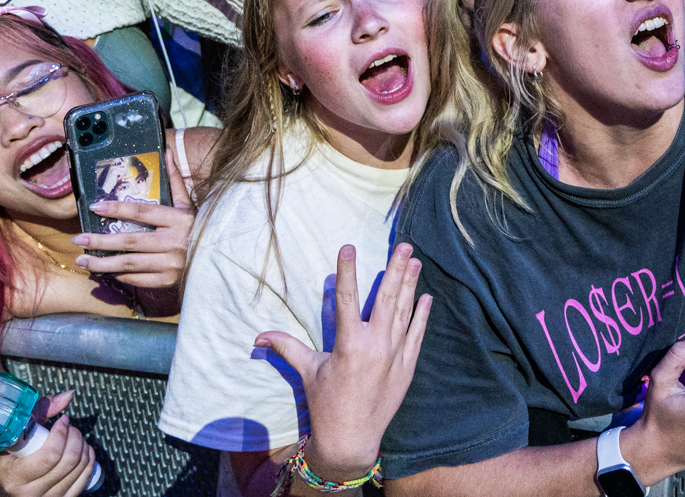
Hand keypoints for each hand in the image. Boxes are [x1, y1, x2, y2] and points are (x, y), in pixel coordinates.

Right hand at [0, 391, 97, 496]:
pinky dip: (89, 461)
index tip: (62, 421)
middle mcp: (31, 494)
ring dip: (83, 447)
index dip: (62, 434)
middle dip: (75, 437)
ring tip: (75, 437)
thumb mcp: (15, 435)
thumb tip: (69, 395)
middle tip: (70, 428)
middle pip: (69, 462)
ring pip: (80, 469)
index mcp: (14, 478)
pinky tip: (82, 451)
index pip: (50, 456)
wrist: (0, 489)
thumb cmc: (8, 458)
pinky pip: (85, 479)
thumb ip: (40, 412)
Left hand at [71, 150, 192, 288]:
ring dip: (102, 262)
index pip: (142, 212)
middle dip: (100, 240)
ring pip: (129, 263)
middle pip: (130, 241)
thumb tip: (166, 152)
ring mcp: (170, 263)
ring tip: (82, 260)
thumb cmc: (198, 227)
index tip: (95, 207)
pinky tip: (105, 271)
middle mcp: (174, 242)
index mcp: (179, 219)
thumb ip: (174, 181)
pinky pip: (137, 278)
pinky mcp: (167, 280)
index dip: (116, 209)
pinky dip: (119, 275)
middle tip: (78, 237)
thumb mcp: (187, 204)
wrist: (216, 257)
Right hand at [254, 244, 430, 483]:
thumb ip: (287, 347)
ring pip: (404, 312)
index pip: (347, 298)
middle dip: (396, 269)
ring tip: (416, 261)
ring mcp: (394, 356)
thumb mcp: (307, 371)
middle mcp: (375, 346)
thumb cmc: (326, 403)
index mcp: (348, 344)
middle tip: (405, 245)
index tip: (349, 247)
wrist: (352, 439)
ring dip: (410, 285)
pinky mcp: (407, 367)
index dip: (348, 271)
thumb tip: (258, 336)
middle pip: (387, 299)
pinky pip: (417, 334)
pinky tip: (426, 296)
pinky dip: (422, 315)